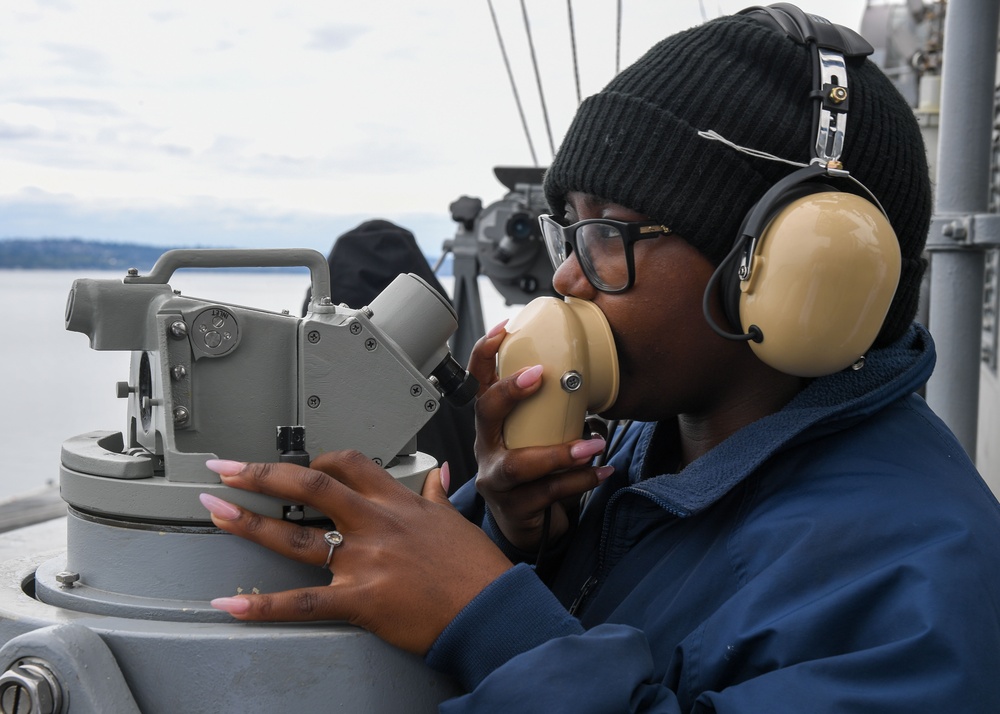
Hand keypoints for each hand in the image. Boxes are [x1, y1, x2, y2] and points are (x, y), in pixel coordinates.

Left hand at [200, 453, 511, 654]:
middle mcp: (374, 523)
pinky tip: (232, 604)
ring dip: (249, 523)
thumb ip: (435, 495)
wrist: (491, 608)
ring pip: (296, 536)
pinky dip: (264, 605)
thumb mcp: (454, 520)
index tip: (295, 462)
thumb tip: (437, 476)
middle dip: (262, 475)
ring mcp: (364, 560)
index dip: (316, 458)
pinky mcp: (360, 600)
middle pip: (309, 485)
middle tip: (225, 469)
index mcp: (395, 502)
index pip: (348, 462)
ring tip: (214, 511)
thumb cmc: (476, 567)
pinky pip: (304, 602)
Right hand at [467, 323, 614, 552]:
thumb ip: (553, 410)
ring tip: (594, 445)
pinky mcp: (514, 508)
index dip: (485, 354)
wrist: (528, 525)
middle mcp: (487, 448)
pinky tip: (602, 472)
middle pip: (485, 413)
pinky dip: (579, 481)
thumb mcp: (538, 436)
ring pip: (519, 464)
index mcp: (493, 424)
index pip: (479, 382)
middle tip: (541, 375)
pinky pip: (546, 493)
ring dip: (560, 453)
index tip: (506, 329)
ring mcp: (496, 480)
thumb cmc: (536, 473)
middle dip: (510, 391)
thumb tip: (588, 376)